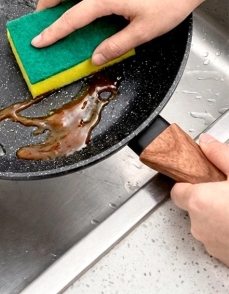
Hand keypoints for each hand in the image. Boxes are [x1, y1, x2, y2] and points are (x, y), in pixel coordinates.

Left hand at [170, 134, 228, 265]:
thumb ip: (219, 155)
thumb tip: (206, 143)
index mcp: (199, 202)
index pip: (178, 190)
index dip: (189, 183)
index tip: (201, 179)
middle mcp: (200, 226)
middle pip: (194, 207)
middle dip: (208, 199)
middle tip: (227, 192)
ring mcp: (213, 246)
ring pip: (208, 225)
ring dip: (219, 217)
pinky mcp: (225, 258)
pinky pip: (221, 240)